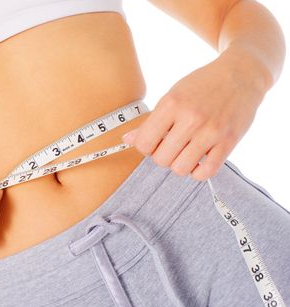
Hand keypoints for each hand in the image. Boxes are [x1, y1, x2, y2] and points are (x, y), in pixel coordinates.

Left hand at [122, 52, 265, 180]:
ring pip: (181, 168)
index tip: (153, 142)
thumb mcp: (171, 97)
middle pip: (161, 159)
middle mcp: (191, 118)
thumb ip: (149, 122)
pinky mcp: (229, 141)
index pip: (144, 143)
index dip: (145, 147)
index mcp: (171, 104)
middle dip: (162, 156)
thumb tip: (126, 141)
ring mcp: (212, 131)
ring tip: (185, 152)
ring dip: (180, 164)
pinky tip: (198, 160)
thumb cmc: (201, 86)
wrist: (240, 74)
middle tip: (171, 146)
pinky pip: (206, 172)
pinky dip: (198, 172)